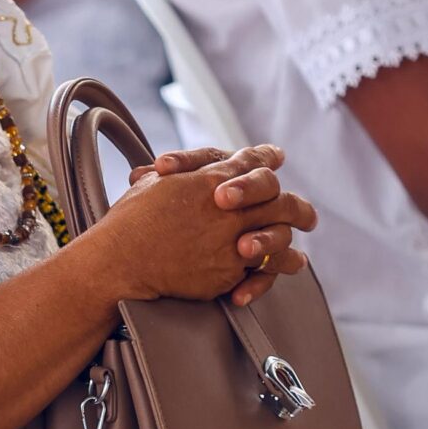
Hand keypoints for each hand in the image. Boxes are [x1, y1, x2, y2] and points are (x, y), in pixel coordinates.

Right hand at [86, 144, 317, 306]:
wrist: (121, 261)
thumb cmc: (132, 219)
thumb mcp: (159, 181)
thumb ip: (189, 168)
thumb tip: (207, 161)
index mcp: (211, 179)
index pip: (251, 162)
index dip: (266, 158)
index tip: (275, 157)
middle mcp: (227, 209)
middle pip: (277, 198)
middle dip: (295, 204)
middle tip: (306, 213)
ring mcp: (231, 241)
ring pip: (279, 233)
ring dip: (292, 233)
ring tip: (302, 237)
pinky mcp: (229, 271)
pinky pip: (265, 268)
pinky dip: (279, 265)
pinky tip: (293, 261)